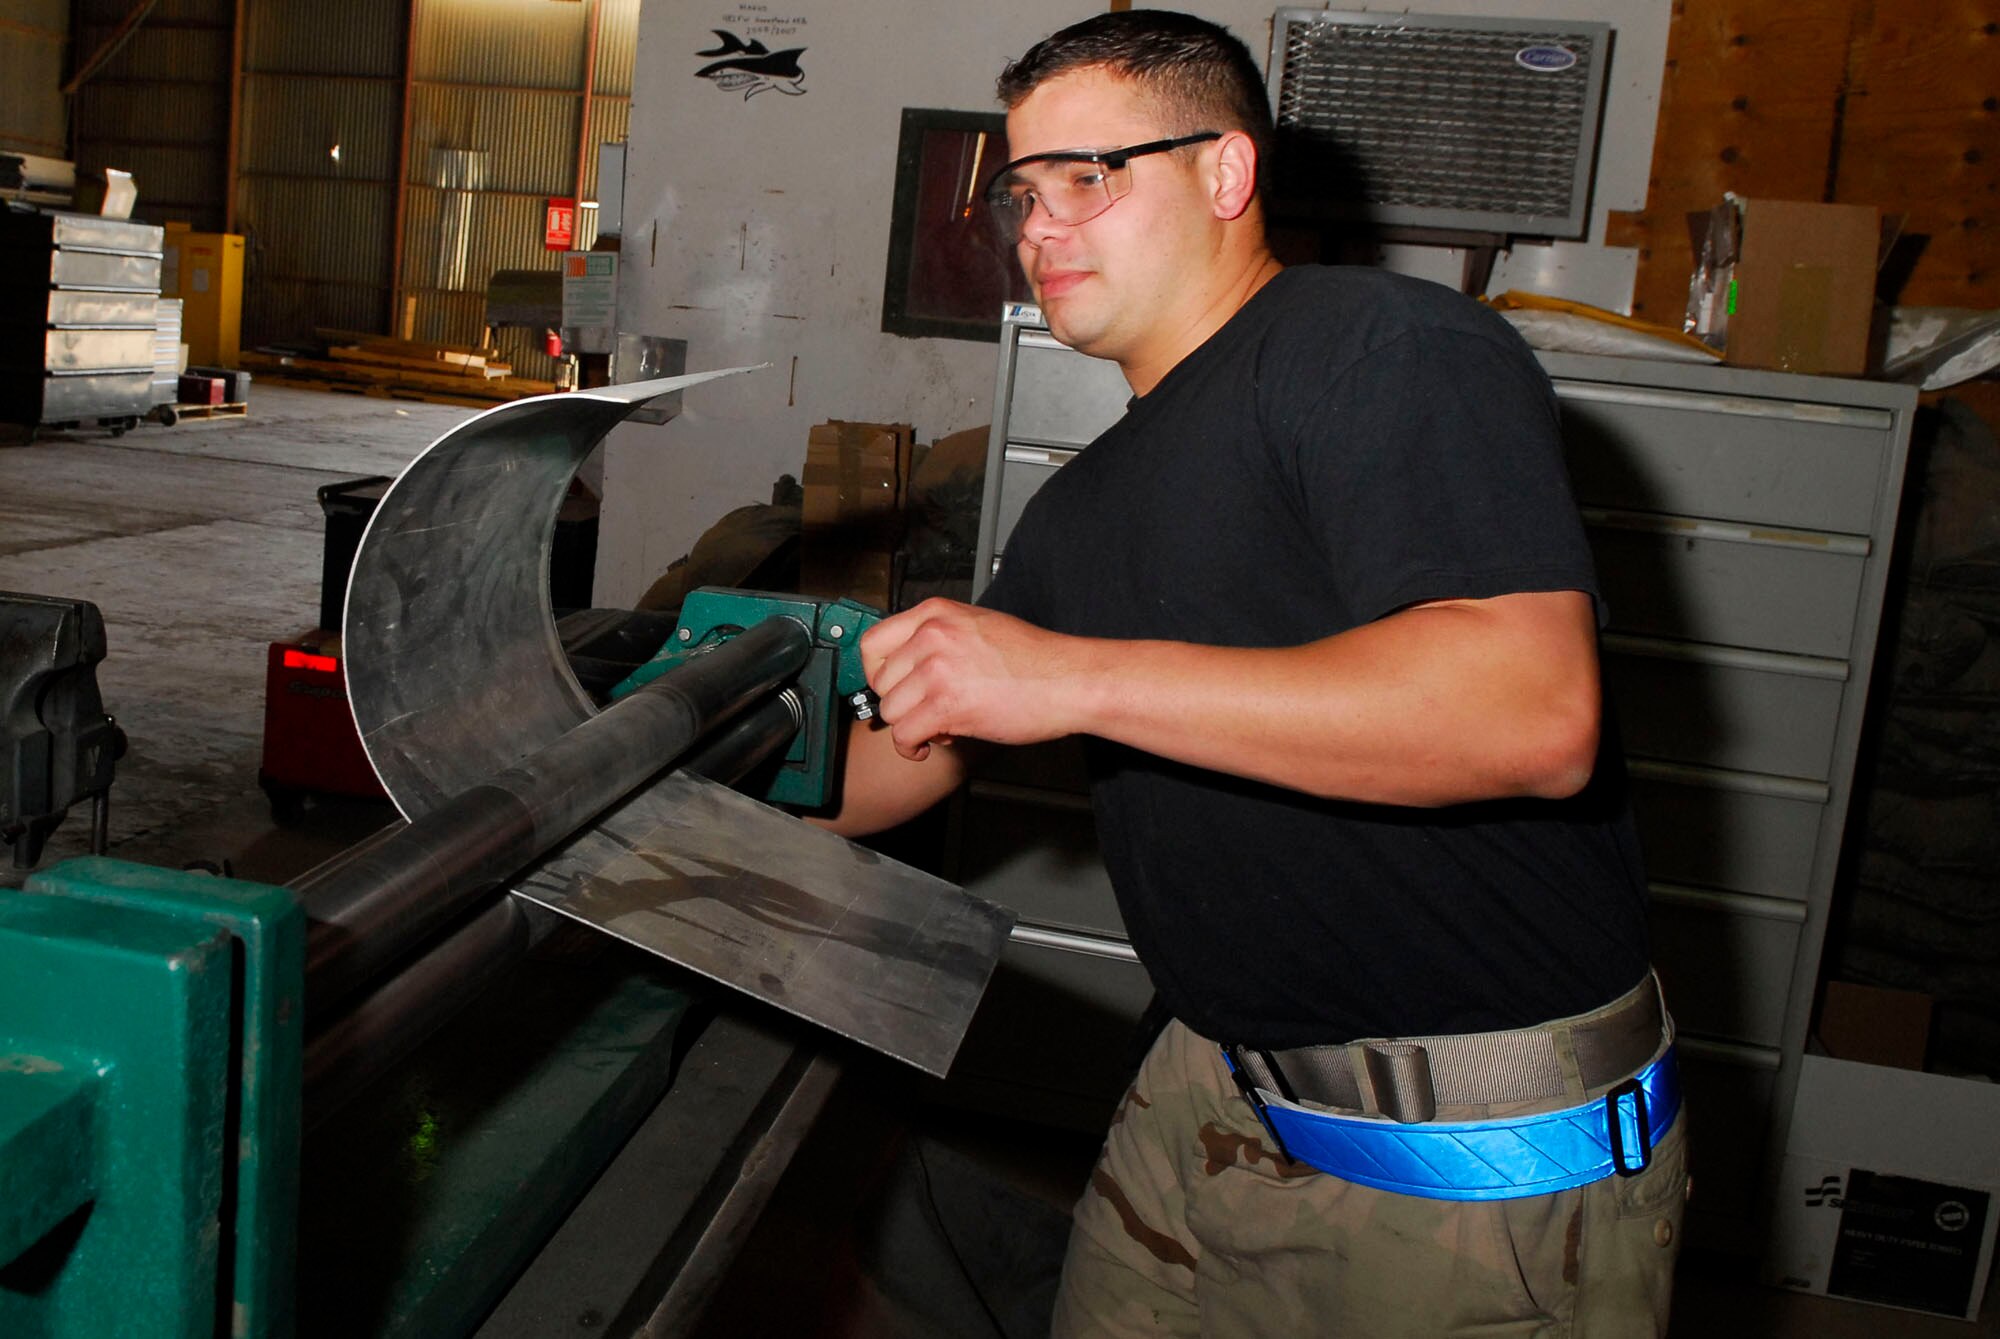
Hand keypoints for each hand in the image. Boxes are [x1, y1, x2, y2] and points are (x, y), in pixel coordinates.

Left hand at [859, 598, 1084, 760]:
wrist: (1069, 680)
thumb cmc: (1036, 659)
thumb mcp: (979, 627)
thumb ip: (939, 639)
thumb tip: (909, 666)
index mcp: (936, 614)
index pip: (873, 642)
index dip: (878, 673)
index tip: (893, 687)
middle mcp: (932, 636)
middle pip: (880, 681)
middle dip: (901, 703)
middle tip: (927, 710)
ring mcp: (938, 668)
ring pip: (890, 710)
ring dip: (910, 726)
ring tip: (938, 726)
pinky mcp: (947, 703)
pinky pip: (905, 734)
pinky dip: (912, 747)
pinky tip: (931, 744)